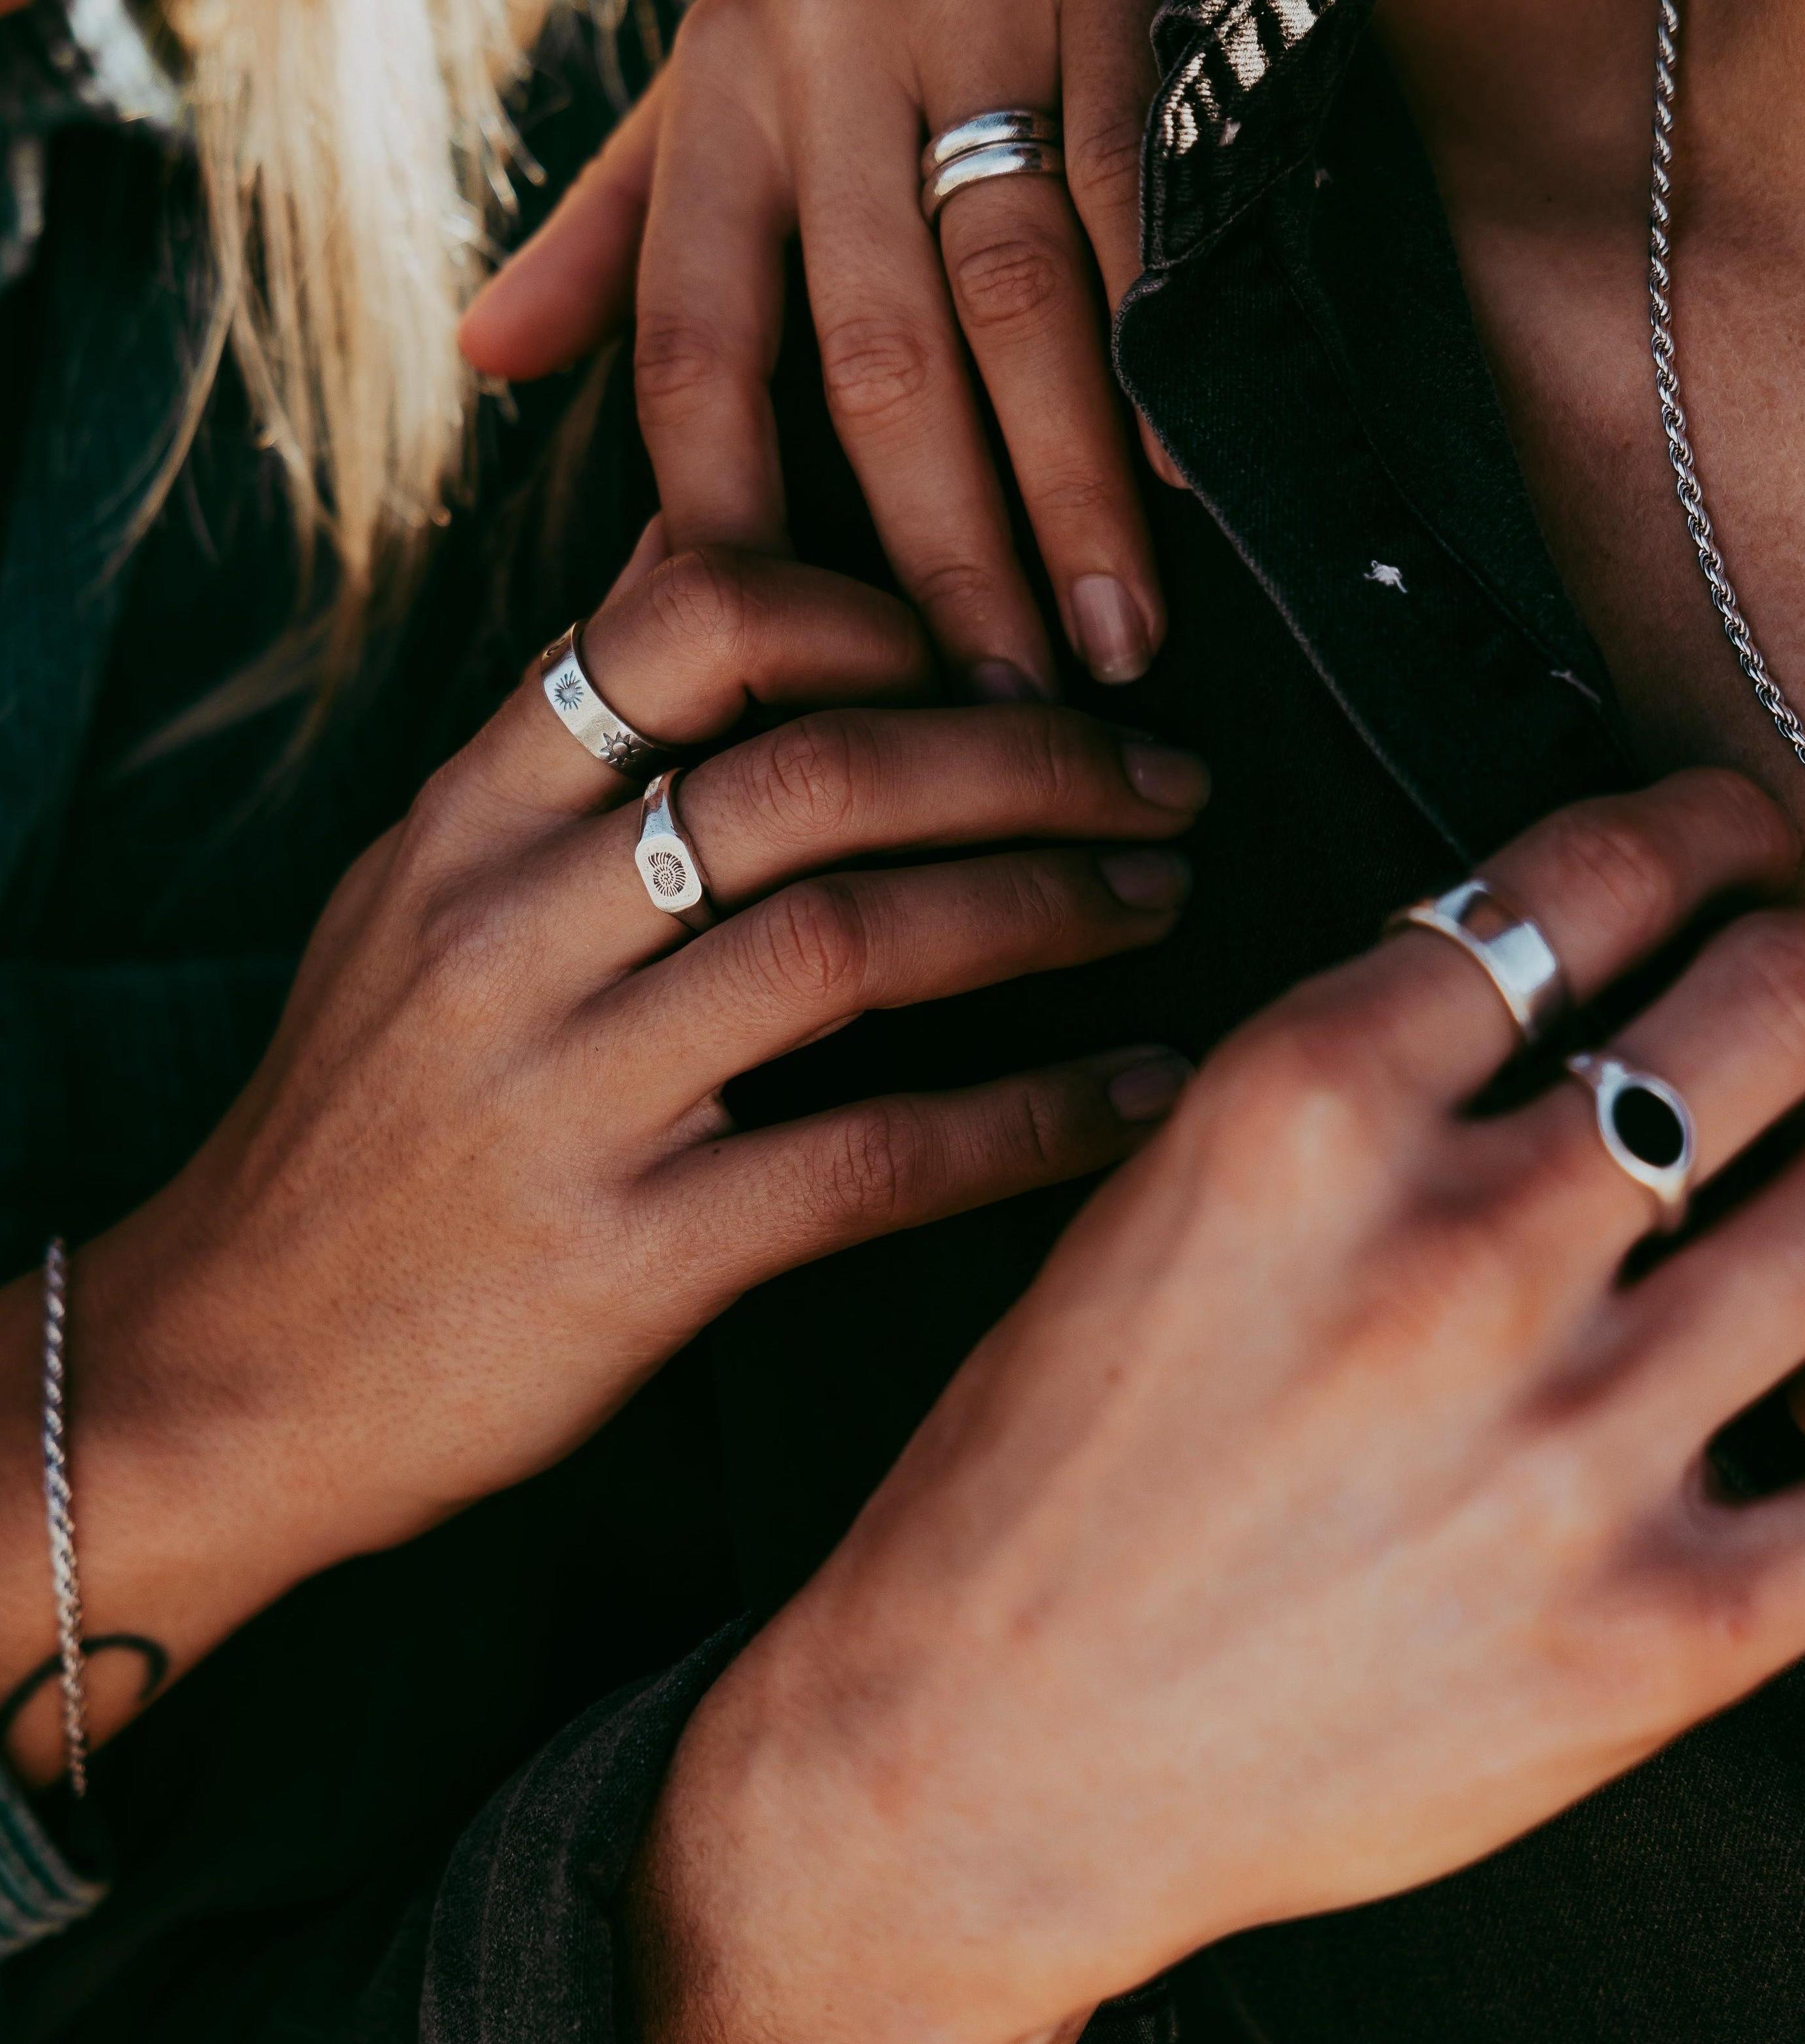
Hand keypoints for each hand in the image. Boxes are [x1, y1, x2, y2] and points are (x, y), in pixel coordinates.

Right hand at [0, 534, 1205, 1784]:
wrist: (228, 1366)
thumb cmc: (359, 1124)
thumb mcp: (413, 902)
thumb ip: (556, 753)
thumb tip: (690, 570)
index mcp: (466, 828)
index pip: (677, 629)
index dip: (864, 612)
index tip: (987, 655)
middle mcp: (513, 933)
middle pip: (809, 774)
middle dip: (1022, 758)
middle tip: (1160, 777)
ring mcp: (569, 1094)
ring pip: (851, 944)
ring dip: (1045, 907)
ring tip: (1160, 898)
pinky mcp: (630, 1255)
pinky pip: (869, 1160)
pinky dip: (1026, 1119)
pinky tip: (1132, 1097)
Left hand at [459, 0, 1173, 697]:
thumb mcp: (701, 70)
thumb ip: (614, 220)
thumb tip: (491, 362)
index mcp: (725, 107)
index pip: (692, 345)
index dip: (723, 518)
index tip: (774, 675)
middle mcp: (837, 79)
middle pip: (877, 368)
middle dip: (940, 556)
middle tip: (990, 709)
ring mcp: (989, 43)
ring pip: (1023, 311)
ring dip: (1071, 497)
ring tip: (1110, 648)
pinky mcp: (1124, 17)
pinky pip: (1142, 211)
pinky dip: (1166, 354)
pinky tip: (1196, 485)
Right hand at [634, 771, 1804, 2043]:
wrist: (991, 1754)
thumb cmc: (1042, 1482)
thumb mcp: (1155, 1207)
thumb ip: (1350, 1094)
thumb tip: (1537, 1011)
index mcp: (1303, 1116)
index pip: (1581, 882)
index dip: (1690, 834)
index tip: (1724, 844)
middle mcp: (1455, 1253)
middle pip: (1769, 1009)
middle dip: (1787, 974)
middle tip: (1777, 998)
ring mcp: (1572, 1446)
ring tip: (1796, 1213)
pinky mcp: (1657, 1634)